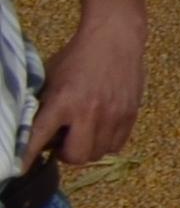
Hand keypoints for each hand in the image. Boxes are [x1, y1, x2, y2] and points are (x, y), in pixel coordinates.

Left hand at [24, 9, 139, 167]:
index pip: (40, 137)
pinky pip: (116, 145)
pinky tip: (101, 127)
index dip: (28, 156)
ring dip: (87, 147)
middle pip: (76, 156)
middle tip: (65, 139)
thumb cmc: (77, 57)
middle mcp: (90, 112)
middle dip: (67, 153)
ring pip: (97, 154)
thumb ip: (44, 107)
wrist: (115, 38)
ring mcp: (114, 115)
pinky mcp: (131, 114)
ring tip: (84, 131)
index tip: (20, 169)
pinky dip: (105, 142)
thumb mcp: (51, 79)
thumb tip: (38, 134)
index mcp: (63, 101)